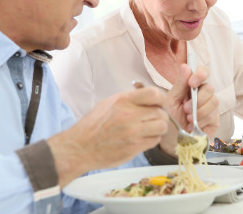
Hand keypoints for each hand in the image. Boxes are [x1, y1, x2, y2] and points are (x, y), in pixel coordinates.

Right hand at [48, 87, 167, 186]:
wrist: (80, 148)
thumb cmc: (93, 125)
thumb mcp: (108, 103)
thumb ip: (129, 98)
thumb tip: (148, 96)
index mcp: (123, 100)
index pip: (154, 94)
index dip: (160, 98)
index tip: (158, 103)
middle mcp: (129, 115)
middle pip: (161, 112)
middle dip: (160, 115)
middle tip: (152, 119)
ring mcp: (133, 132)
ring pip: (162, 126)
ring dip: (159, 128)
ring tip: (150, 129)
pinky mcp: (134, 147)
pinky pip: (155, 140)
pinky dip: (153, 139)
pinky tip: (143, 138)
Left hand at [161, 64, 218, 154]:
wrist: (172, 142)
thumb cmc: (170, 120)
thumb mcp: (170, 102)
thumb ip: (179, 85)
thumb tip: (186, 66)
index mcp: (191, 87)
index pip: (203, 72)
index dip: (201, 74)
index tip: (192, 82)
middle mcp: (203, 95)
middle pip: (210, 87)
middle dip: (198, 98)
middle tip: (186, 108)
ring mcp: (210, 107)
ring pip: (214, 100)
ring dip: (199, 110)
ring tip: (188, 118)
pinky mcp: (215, 120)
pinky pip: (214, 114)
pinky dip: (202, 120)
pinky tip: (194, 125)